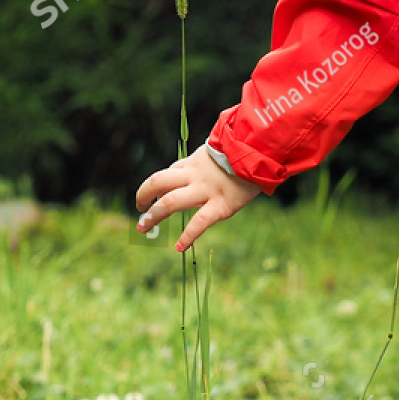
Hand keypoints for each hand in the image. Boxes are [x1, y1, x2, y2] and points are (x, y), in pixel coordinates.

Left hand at [135, 145, 260, 251]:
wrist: (260, 152)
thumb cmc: (244, 152)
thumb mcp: (219, 152)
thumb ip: (206, 162)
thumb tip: (199, 170)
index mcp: (194, 163)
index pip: (168, 174)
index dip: (157, 186)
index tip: (154, 196)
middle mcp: (194, 176)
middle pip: (158, 183)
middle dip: (144, 196)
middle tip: (138, 209)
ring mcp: (205, 191)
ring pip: (170, 202)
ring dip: (153, 215)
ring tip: (142, 227)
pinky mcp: (220, 206)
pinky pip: (199, 223)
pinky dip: (187, 236)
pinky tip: (178, 247)